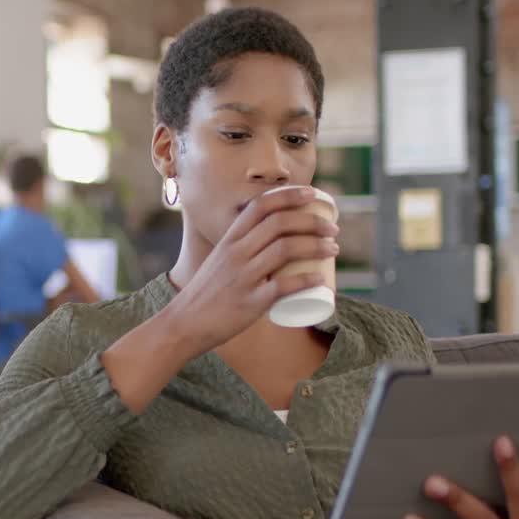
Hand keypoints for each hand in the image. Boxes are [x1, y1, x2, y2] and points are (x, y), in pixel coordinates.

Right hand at [166, 186, 338, 356]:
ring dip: (316, 246)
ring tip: (334, 248)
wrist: (184, 324)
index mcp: (229, 239)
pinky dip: (305, 280)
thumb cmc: (207, 293)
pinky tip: (320, 279)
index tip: (312, 194)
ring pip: (285, 250)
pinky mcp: (249, 302)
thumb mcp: (220, 260)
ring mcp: (242, 277)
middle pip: (280, 224)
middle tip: (333, 228)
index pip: (261, 205)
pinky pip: (282, 286)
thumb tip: (275, 242)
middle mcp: (235, 252)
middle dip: (313, 221)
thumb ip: (243, 249)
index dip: (289, 195)